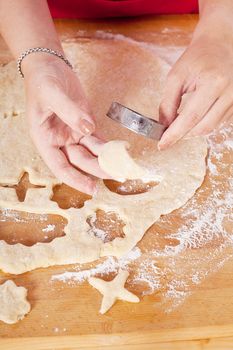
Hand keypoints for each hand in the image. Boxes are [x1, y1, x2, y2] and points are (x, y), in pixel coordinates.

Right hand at [24, 54, 108, 193]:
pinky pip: (97, 141)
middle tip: (117, 175)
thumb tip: (88, 129)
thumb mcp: (51, 93)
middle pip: (80, 162)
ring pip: (91, 153)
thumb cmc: (43, 80)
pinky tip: (120, 153)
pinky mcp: (84, 125)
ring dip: (106, 160)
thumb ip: (69, 112)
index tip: (92, 189)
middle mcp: (59, 141)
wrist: (49, 65)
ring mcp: (72, 134)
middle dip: (98, 170)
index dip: (75, 179)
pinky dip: (108, 147)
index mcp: (45, 139)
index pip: (59, 166)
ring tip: (123, 167)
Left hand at [158, 15, 232, 149]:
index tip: (162, 145)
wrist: (222, 43)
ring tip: (180, 124)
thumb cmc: (198, 57)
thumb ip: (168, 102)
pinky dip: (204, 124)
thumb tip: (164, 125)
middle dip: (183, 134)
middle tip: (168, 134)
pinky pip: (219, 123)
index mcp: (213, 83)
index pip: (191, 118)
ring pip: (211, 128)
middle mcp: (229, 93)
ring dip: (193, 131)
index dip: (175, 134)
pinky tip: (194, 119)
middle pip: (203, 127)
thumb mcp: (176, 76)